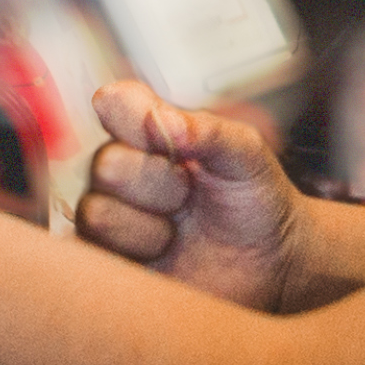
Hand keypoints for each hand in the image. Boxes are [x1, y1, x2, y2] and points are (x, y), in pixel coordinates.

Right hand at [73, 79, 306, 310]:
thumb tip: (160, 120)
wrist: (269, 261)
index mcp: (147, 129)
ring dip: (149, 228)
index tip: (175, 145)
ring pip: (96, 213)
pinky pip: (94, 256)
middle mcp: (121, 168)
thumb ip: (208, 130)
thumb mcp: (247, 154)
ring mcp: (111, 215)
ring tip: (178, 231)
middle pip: (104, 164)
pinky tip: (164, 254)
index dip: (139, 124)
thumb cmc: (254, 198)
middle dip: (158, 184)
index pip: (112, 104)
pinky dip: (138, 256)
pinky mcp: (108, 261)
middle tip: (188, 195)